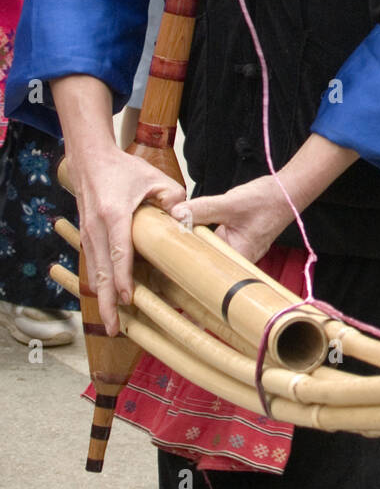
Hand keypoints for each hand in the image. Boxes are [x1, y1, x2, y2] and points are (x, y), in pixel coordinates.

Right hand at [68, 145, 185, 333]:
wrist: (89, 159)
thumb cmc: (124, 168)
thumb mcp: (155, 177)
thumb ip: (174, 197)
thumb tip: (184, 219)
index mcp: (114, 215)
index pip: (119, 253)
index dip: (123, 279)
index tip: (129, 300)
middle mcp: (97, 227)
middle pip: (101, 272)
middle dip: (107, 302)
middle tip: (114, 328)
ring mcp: (88, 233)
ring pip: (94, 272)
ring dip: (101, 298)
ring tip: (110, 322)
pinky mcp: (86, 235)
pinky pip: (93, 264)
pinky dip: (99, 283)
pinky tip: (106, 299)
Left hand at [171, 175, 295, 266]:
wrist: (287, 191)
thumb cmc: (266, 200)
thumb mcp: (231, 203)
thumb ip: (203, 208)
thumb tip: (176, 213)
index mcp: (239, 257)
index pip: (207, 268)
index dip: (187, 265)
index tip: (167, 259)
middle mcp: (239, 258)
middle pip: (207, 260)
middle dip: (188, 252)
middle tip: (164, 246)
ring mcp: (238, 249)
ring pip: (210, 249)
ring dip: (195, 242)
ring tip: (171, 238)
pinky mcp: (236, 239)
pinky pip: (215, 241)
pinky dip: (204, 235)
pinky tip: (189, 228)